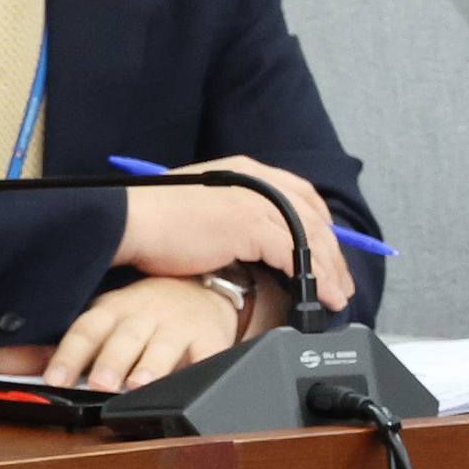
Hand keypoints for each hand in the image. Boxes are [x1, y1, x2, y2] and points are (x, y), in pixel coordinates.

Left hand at [31, 276, 250, 390]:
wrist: (201, 289)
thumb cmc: (141, 312)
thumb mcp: (98, 323)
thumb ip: (53, 349)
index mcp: (110, 310)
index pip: (85, 330)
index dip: (68, 354)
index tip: (54, 379)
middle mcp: (142, 316)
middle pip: (124, 337)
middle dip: (110, 361)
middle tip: (98, 383)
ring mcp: (178, 326)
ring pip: (163, 346)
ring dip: (151, 365)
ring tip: (138, 383)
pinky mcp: (211, 338)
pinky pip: (209, 354)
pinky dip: (203, 367)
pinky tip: (195, 380)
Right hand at [114, 154, 356, 312]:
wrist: (127, 223)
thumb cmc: (149, 220)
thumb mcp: (198, 205)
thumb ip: (228, 213)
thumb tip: (245, 239)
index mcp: (242, 170)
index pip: (299, 194)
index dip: (320, 224)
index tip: (327, 251)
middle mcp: (255, 180)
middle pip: (313, 217)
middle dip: (334, 254)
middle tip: (341, 283)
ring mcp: (255, 201)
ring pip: (311, 238)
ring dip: (331, 271)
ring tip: (337, 298)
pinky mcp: (251, 226)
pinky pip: (297, 255)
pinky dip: (315, 278)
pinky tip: (319, 296)